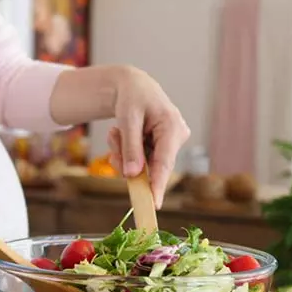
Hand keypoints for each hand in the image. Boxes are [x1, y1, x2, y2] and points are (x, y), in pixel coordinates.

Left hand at [107, 67, 190, 207]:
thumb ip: (131, 148)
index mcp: (173, 127)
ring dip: (124, 153)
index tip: (154, 204)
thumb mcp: (127, 120)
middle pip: (151, 166)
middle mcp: (176, 137)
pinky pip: (140, 160)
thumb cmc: (132, 97)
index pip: (165, 163)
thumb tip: (132, 175)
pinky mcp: (160, 147)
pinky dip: (126, 151)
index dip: (158, 185)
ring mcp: (169, 144)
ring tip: (117, 133)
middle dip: (128, 160)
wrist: (132, 87)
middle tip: (115, 145)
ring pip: (142, 165)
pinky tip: (122, 135)